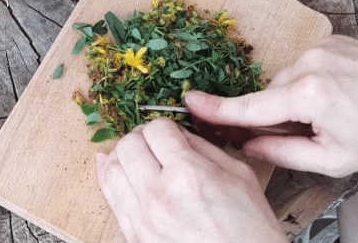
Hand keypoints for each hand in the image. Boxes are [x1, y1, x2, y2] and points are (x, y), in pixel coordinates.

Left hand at [96, 118, 287, 242]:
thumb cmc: (249, 229)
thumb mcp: (239, 176)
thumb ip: (203, 147)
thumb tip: (177, 133)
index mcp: (189, 174)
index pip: (156, 130)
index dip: (164, 126)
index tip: (170, 133)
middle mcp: (159, 195)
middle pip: (128, 144)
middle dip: (141, 136)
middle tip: (153, 142)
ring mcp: (143, 218)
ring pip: (112, 168)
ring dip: (123, 154)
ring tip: (137, 155)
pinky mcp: (135, 234)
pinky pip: (109, 196)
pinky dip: (107, 175)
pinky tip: (108, 164)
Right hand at [185, 34, 357, 177]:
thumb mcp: (334, 158)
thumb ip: (282, 152)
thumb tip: (248, 144)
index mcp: (308, 96)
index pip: (250, 107)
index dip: (217, 109)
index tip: (191, 102)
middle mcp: (309, 64)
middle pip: (270, 93)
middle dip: (278, 112)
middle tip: (307, 128)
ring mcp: (320, 48)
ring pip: (287, 78)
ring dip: (296, 95)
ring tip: (330, 108)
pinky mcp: (330, 40)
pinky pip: (304, 63)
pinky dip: (310, 79)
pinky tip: (335, 90)